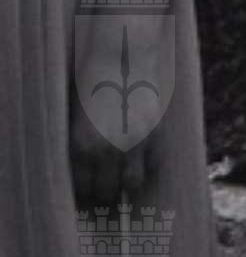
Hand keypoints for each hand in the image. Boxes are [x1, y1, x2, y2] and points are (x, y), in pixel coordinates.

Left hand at [70, 30, 162, 207]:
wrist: (123, 56)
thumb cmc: (94, 83)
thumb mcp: (79, 118)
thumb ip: (83, 145)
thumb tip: (89, 168)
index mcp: (80, 148)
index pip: (82, 189)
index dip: (86, 198)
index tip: (90, 200)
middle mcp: (105, 151)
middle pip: (105, 192)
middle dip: (106, 199)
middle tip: (108, 201)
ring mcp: (133, 143)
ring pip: (132, 184)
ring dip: (128, 188)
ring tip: (125, 186)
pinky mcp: (154, 132)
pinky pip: (153, 163)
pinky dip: (148, 167)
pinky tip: (143, 166)